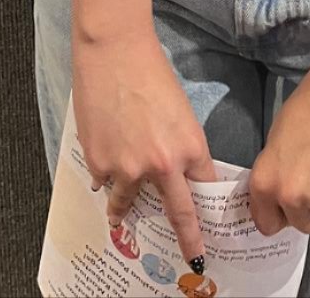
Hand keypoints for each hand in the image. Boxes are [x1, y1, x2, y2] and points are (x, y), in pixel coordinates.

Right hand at [72, 24, 218, 268]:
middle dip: (188, 240)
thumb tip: (174, 174)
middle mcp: (161, 166)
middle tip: (193, 258)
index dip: (207, 211)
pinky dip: (104, 174)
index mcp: (189, 148)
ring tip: (118, 216)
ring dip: (124, 210)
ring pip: (128, 203)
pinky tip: (103, 155)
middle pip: (179, 214)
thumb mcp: (179, 113)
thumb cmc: (150, 74)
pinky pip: (104, 181)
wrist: (114, 52)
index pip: (204, 190)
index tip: (209, 233)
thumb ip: (179, 147)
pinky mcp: (99, 163)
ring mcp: (127, 169)